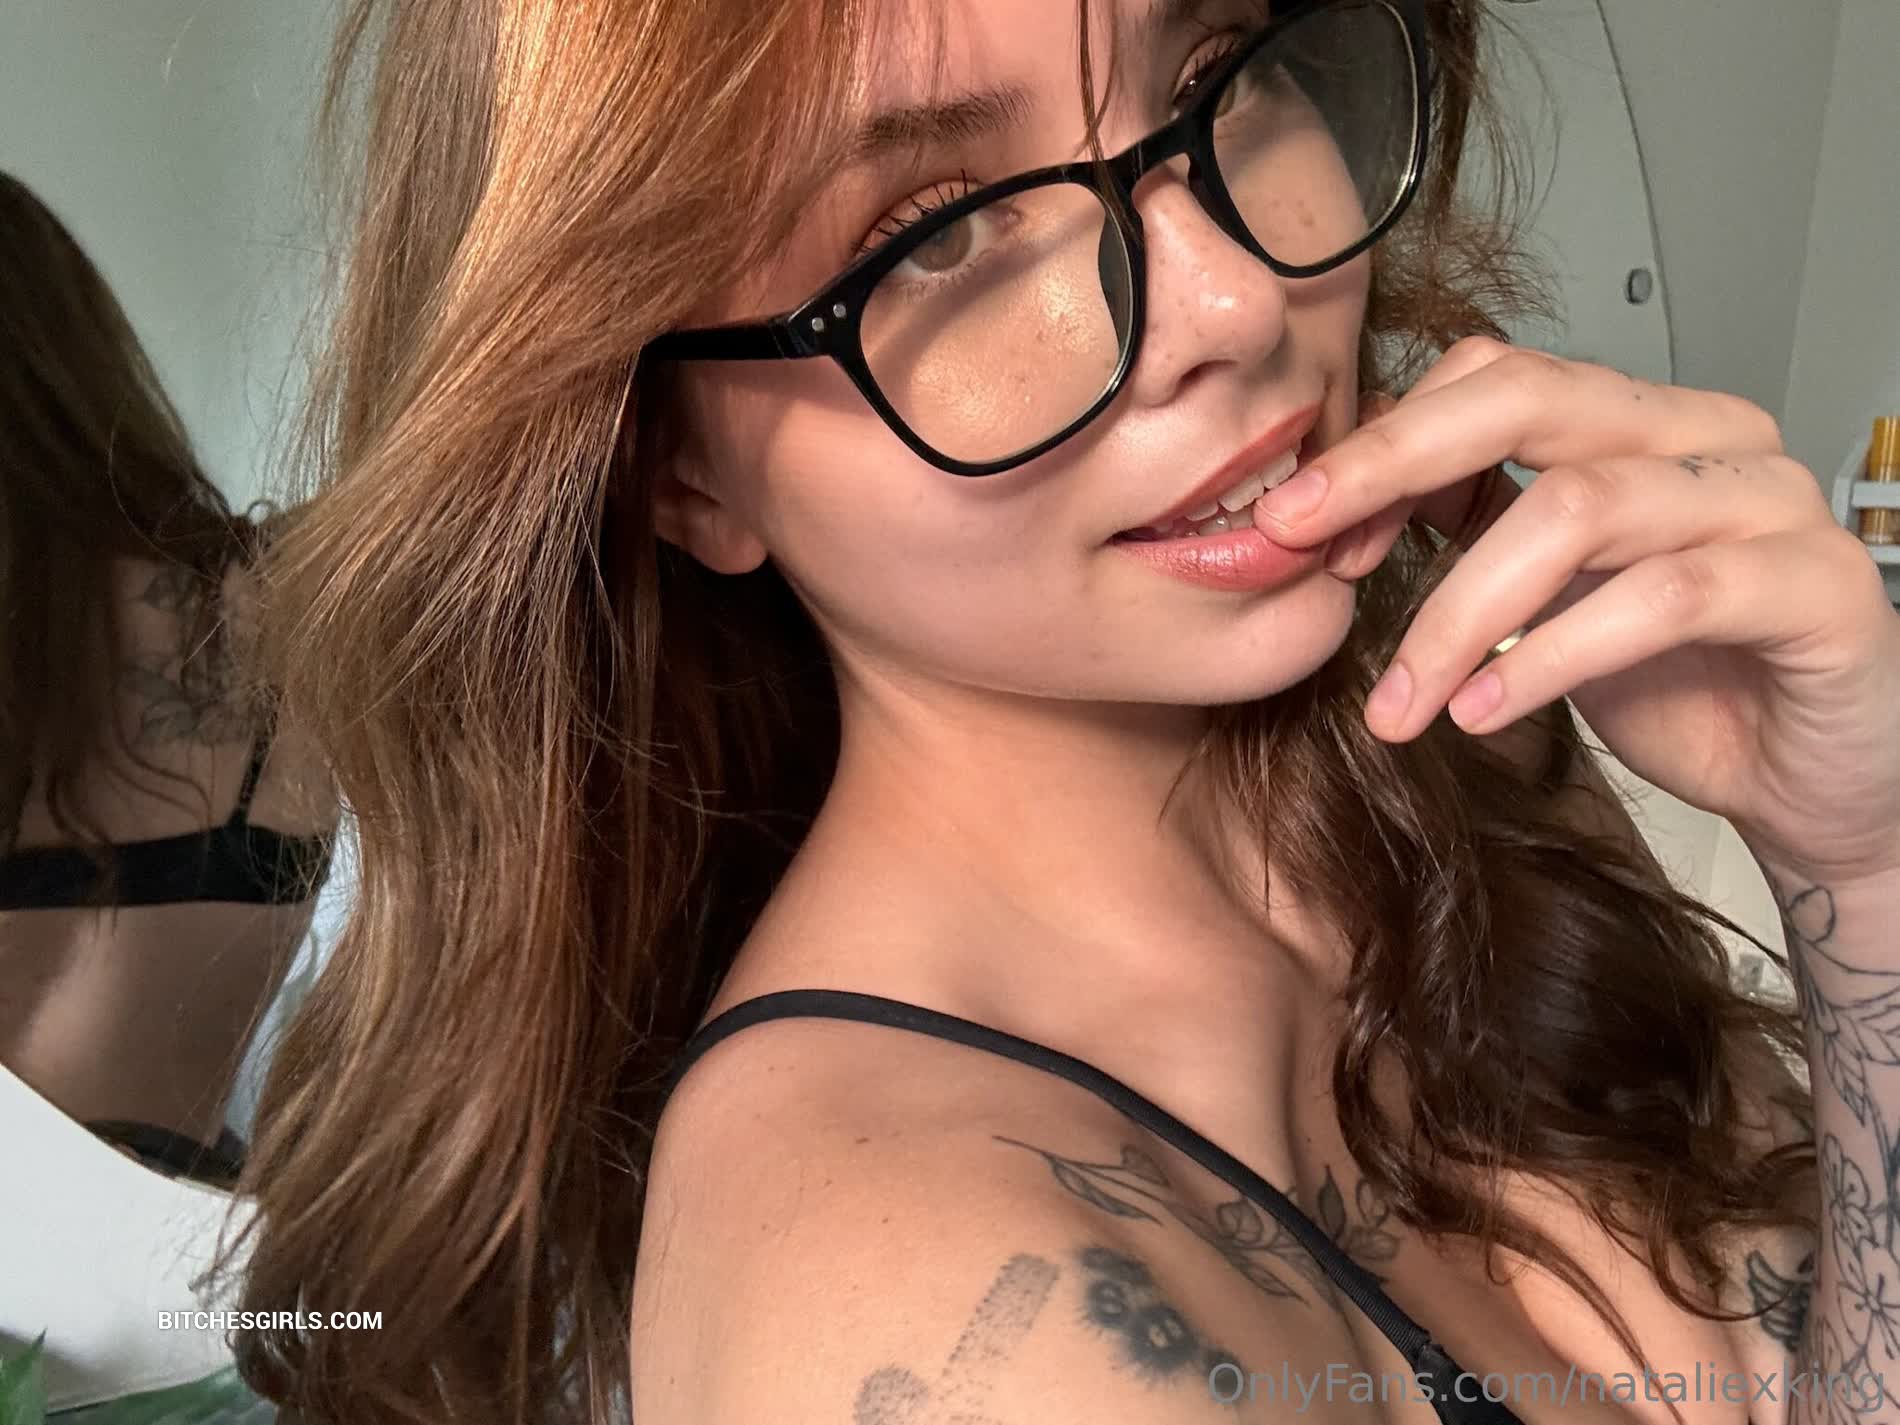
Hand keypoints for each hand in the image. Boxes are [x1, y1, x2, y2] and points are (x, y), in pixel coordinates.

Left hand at [1254, 336, 1899, 886]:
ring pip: (1581, 508)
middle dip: (1393, 468)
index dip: (1385, 444)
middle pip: (1532, 402)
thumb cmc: (1681, 682)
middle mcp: (1709, 437)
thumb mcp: (1546, 600)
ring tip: (1399, 701)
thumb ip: (1475, 530)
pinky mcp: (1814, 586)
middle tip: (1300, 544)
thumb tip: (1344, 502)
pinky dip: (1550, 656)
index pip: (1494, 378)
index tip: (1298, 525)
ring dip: (1458, 613)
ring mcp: (1769, 503)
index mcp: (1640, 423)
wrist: (1807, 783)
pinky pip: (1661, 599)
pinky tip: (1484, 711)